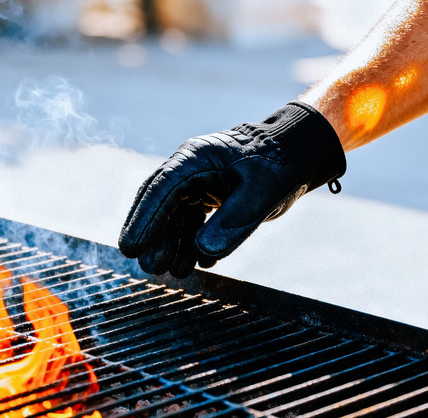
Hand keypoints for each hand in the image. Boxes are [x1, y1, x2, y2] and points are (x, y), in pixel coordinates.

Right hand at [118, 101, 345, 276]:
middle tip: (149, 267)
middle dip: (152, 236)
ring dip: (172, 245)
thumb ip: (232, 222)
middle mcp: (190, 170)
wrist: (296, 154)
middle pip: (160, 204)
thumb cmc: (278, 165)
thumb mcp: (259, 194)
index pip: (161, 190)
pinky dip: (193, 244)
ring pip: (176, 217)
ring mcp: (198, 183)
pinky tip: (197, 264)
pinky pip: (193, 222)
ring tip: (173, 272)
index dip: (144, 219)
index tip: (131, 247)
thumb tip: (202, 252)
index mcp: (195, 159)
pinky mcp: (210, 197)